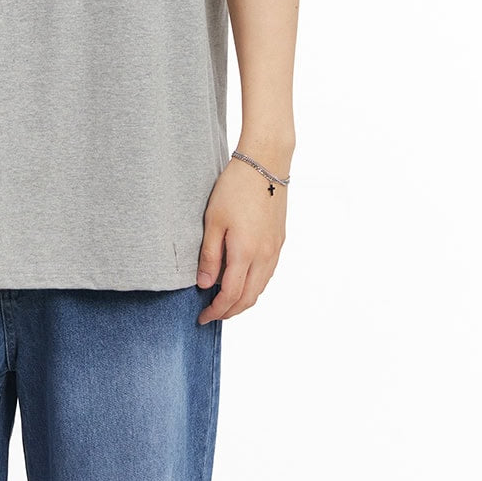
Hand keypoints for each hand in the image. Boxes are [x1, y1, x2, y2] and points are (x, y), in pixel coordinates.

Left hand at [195, 155, 286, 323]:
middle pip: (249, 298)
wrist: (265, 164)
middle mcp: (265, 256)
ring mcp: (275, 249)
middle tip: (212, 314)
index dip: (216, 310)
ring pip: (260, 288)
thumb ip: (209, 255)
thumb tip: (204, 285)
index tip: (202, 317)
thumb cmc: (235, 188)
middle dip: (230, 312)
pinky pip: (267, 274)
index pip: (231, 295)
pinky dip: (254, 285)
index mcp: (245, 252)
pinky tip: (241, 280)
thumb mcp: (213, 220)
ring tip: (224, 301)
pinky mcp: (279, 241)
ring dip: (243, 300)